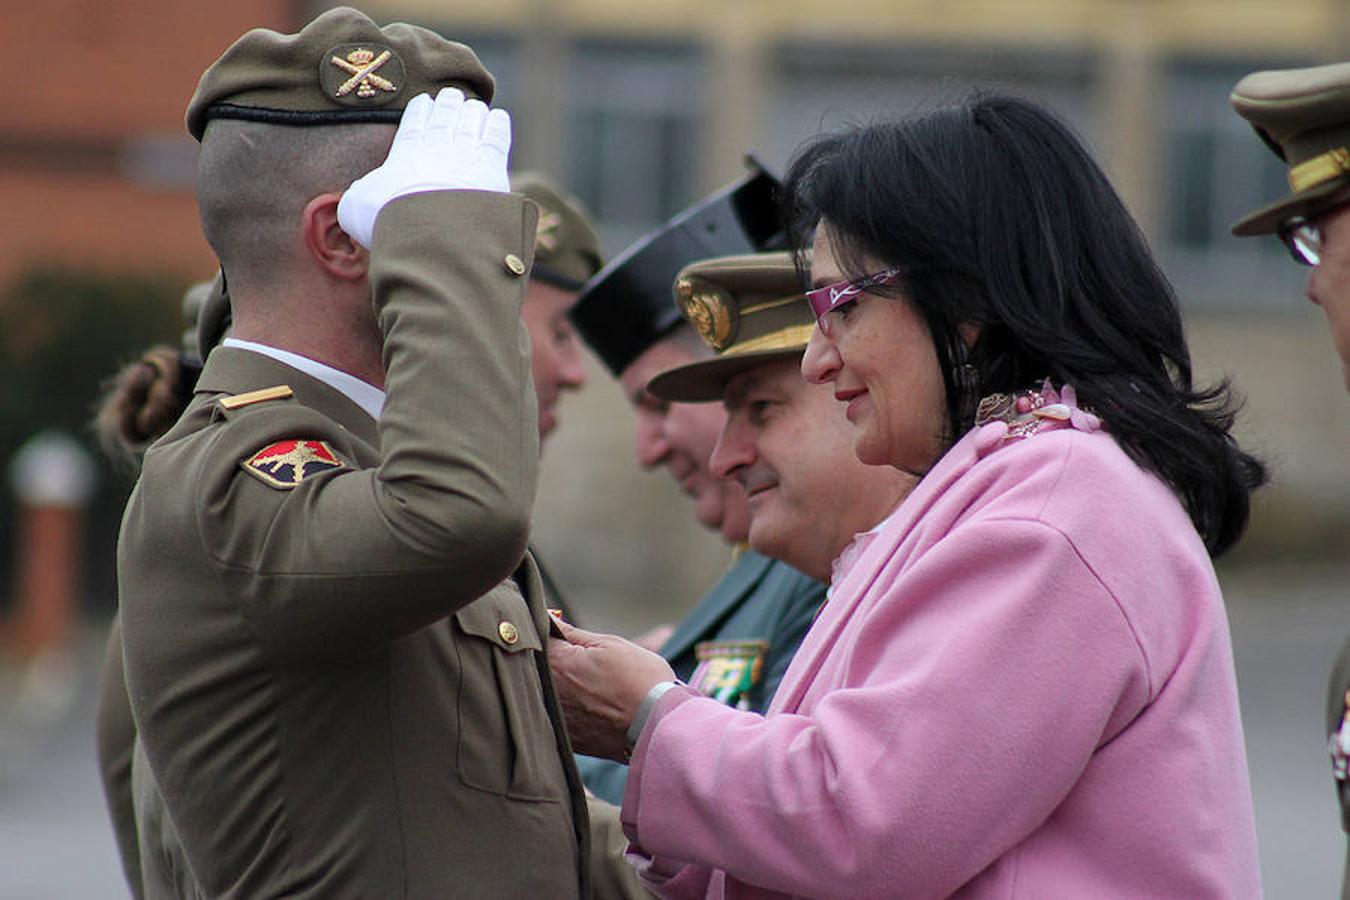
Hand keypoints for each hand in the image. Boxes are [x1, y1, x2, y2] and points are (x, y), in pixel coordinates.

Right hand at [338, 87, 511, 246]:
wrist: (429, 227)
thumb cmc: (388, 217)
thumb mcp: (356, 206)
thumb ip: (358, 194)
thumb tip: (360, 193)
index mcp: (405, 151)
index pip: (414, 122)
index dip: (420, 110)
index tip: (424, 101)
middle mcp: (436, 145)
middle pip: (445, 117)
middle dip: (448, 104)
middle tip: (451, 95)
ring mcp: (465, 152)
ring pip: (471, 121)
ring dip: (472, 112)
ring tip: (474, 106)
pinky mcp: (492, 166)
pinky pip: (496, 136)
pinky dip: (497, 124)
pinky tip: (498, 118)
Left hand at [548, 619, 675, 761]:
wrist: (659, 725)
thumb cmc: (639, 680)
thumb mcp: (609, 644)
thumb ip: (572, 633)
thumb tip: (548, 619)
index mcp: (557, 664)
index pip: (536, 640)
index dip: (549, 634)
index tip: (562, 634)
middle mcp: (550, 693)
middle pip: (538, 671)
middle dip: (554, 662)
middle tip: (583, 663)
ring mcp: (558, 720)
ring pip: (548, 696)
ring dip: (561, 689)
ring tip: (592, 688)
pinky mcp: (570, 740)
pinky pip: (561, 720)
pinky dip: (571, 712)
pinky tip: (593, 709)